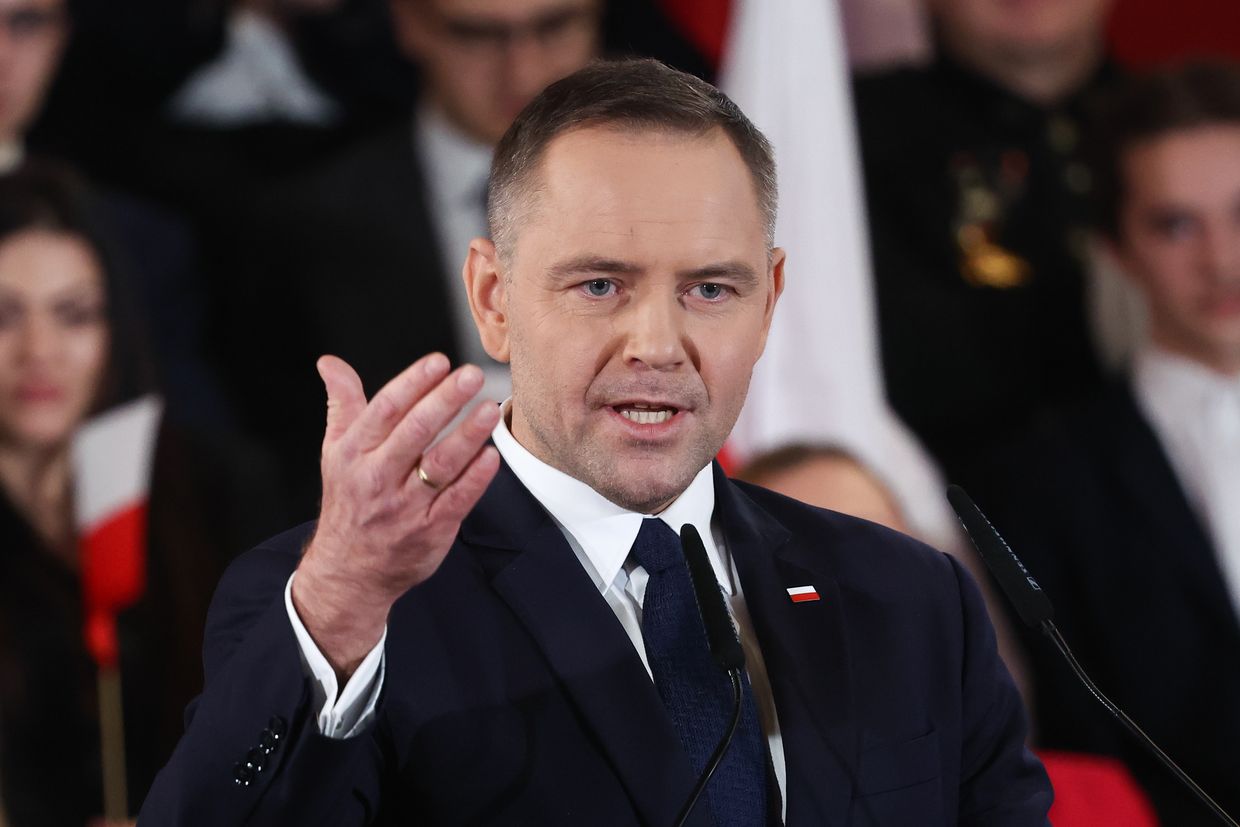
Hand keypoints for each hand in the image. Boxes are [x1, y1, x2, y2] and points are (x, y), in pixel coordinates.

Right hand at [292, 353, 500, 678]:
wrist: (347, 572)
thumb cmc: (348, 501)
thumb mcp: (336, 451)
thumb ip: (342, 403)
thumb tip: (330, 362)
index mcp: (354, 453)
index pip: (385, 410)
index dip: (413, 383)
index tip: (439, 362)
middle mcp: (377, 478)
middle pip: (415, 432)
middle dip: (445, 401)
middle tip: (472, 376)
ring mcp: (404, 507)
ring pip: (439, 465)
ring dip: (467, 435)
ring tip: (490, 410)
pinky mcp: (430, 531)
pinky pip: (456, 500)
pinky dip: (475, 478)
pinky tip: (491, 455)